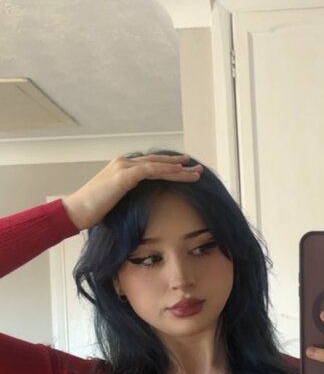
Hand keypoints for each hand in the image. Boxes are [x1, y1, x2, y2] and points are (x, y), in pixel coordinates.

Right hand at [62, 153, 202, 230]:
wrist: (77, 211)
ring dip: (179, 169)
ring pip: (158, 165)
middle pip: (157, 161)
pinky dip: (167, 171)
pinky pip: (151, 170)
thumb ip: (129, 198)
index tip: (186, 169)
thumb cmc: (94, 212)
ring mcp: (123, 167)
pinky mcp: (124, 176)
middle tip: (197, 167)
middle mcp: (124, 163)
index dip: (169, 166)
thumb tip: (142, 207)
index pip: (150, 164)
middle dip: (179, 164)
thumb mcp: (115, 202)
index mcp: (122, 168)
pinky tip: (181, 174)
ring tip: (196, 172)